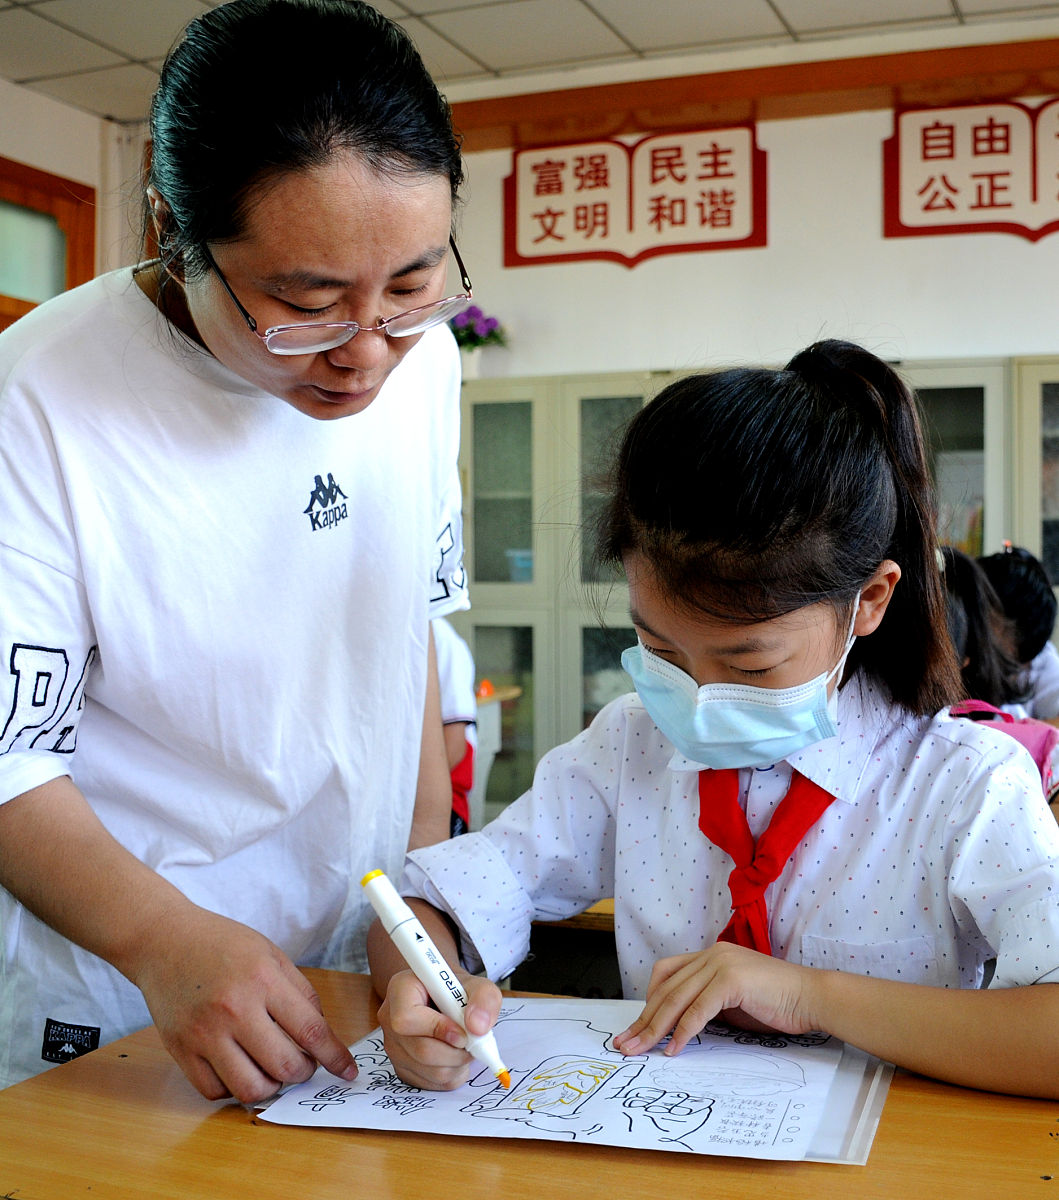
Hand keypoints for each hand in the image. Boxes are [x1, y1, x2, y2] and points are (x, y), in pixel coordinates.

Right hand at [128, 907, 356, 1103]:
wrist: (164, 940)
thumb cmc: (222, 944)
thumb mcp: (271, 953)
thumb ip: (300, 991)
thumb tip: (320, 1035)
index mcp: (263, 980)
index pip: (310, 1031)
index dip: (334, 1056)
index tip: (347, 1071)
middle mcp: (234, 1009)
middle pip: (284, 1066)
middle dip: (304, 1073)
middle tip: (304, 1065)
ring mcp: (204, 1033)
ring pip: (250, 1089)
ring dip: (272, 1088)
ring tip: (273, 1071)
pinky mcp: (180, 1050)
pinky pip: (214, 1091)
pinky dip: (234, 1089)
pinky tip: (241, 1070)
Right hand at [379, 968, 501, 1089]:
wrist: (443, 998)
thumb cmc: (456, 990)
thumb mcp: (477, 985)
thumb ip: (483, 999)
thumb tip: (478, 1028)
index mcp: (401, 989)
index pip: (406, 1018)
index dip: (437, 1029)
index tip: (462, 1032)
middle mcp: (390, 1019)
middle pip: (421, 1051)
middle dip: (456, 1052)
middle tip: (473, 1042)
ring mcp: (393, 1046)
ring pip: (429, 1071)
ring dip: (457, 1064)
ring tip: (465, 1046)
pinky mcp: (401, 1068)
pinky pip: (430, 1083)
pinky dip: (452, 1075)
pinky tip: (455, 1056)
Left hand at [612, 942, 820, 1056]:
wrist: (811, 998)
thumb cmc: (776, 1003)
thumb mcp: (732, 1002)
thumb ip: (705, 1004)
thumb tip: (676, 1025)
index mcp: (710, 956)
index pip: (666, 975)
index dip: (647, 1002)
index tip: (635, 1029)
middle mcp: (711, 954)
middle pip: (665, 988)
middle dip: (643, 1020)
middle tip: (625, 1044)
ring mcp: (720, 964)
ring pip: (676, 998)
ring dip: (654, 1028)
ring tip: (640, 1050)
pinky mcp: (731, 979)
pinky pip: (698, 1010)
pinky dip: (682, 1032)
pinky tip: (673, 1049)